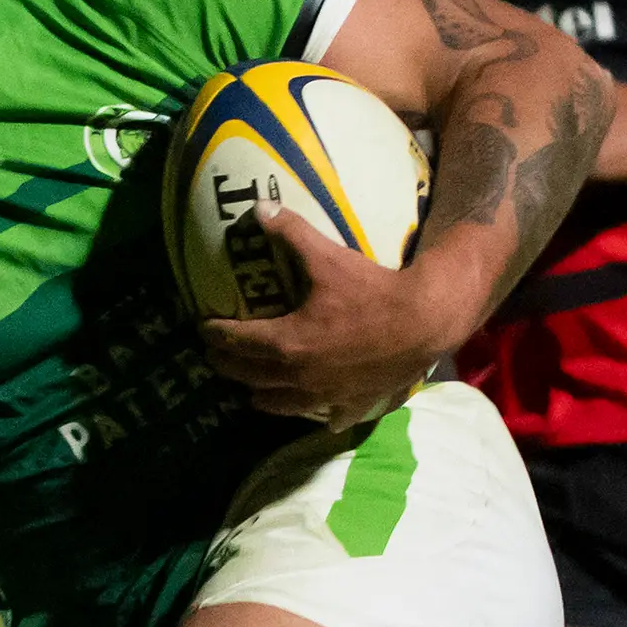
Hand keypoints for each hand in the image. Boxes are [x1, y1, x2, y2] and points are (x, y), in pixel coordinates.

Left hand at [197, 211, 452, 424]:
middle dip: (227, 366)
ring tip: (253, 389)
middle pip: (249, 377)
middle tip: (216, 357)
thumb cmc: (371, 289)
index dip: (215, 335)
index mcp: (286, 343)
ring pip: (279, 405)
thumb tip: (257, 208)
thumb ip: (290, 232)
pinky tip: (315, 414)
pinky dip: (314, 414)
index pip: (236, 343)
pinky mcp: (351, 405)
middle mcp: (298, 377)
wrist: (423, 321)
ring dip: (261, 395)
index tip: (203, 328)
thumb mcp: (328, 257)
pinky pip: (325, 418)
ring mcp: (324, 397)